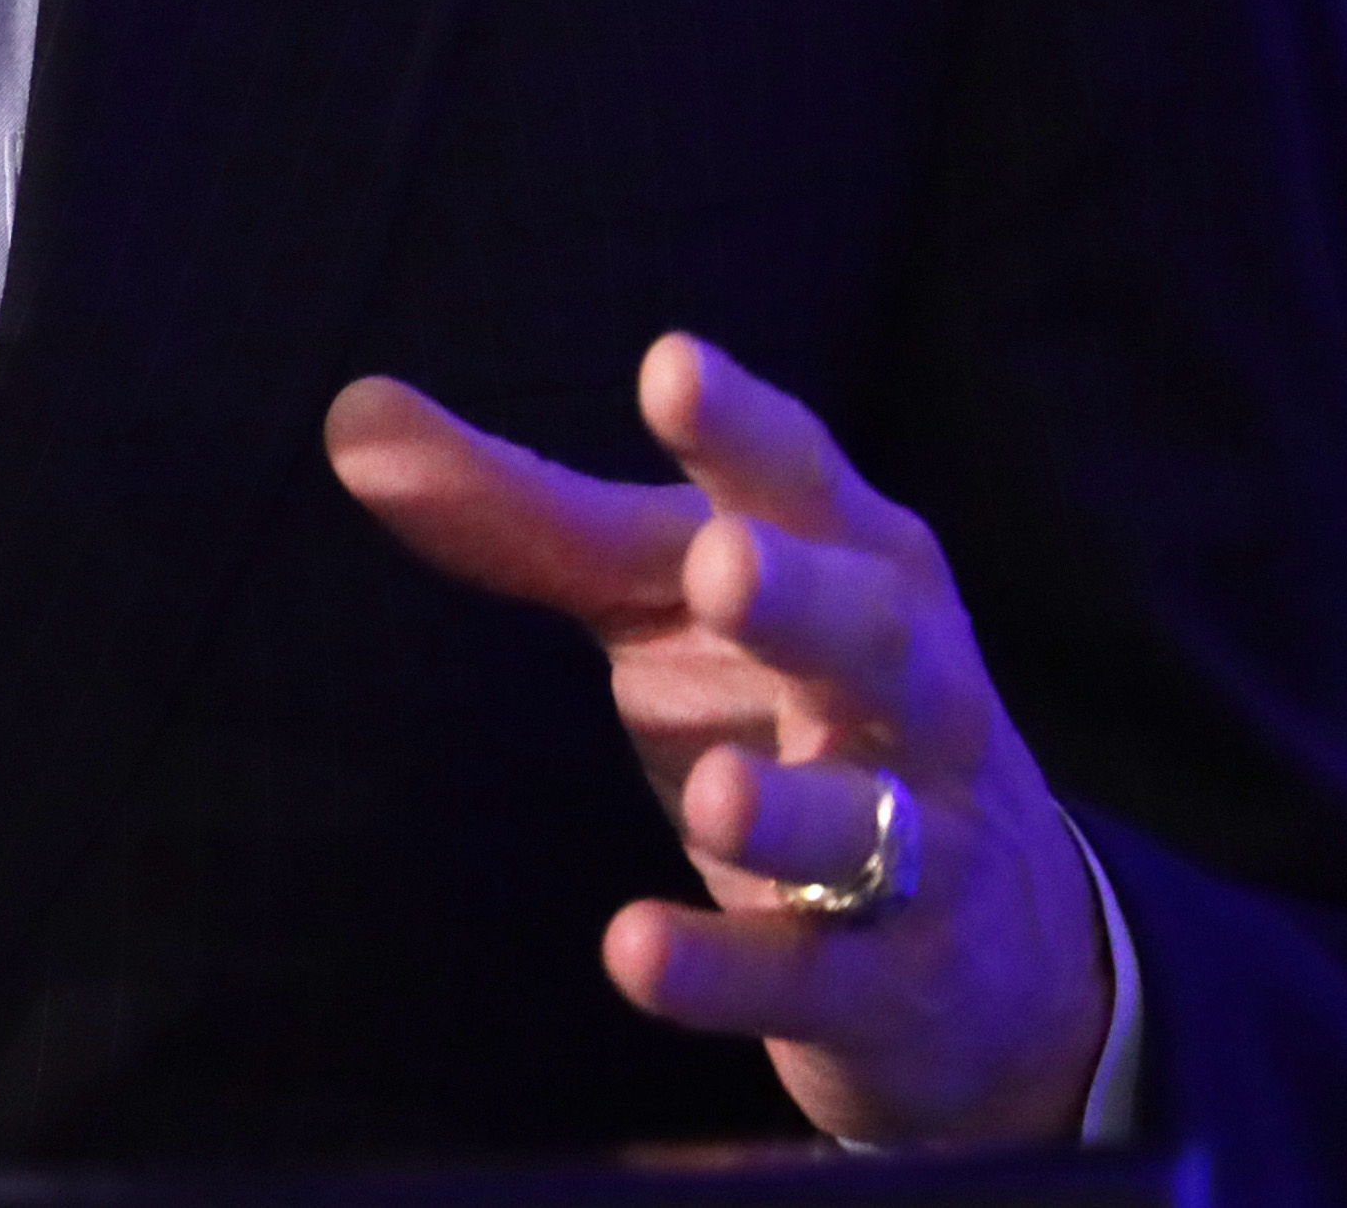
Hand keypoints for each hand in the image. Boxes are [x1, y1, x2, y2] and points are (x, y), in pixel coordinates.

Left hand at [324, 331, 1111, 1149]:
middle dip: (803, 602)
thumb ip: (524, 514)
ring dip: (792, 810)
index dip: (740, 429)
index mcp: (853, 562)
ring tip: (713, 796)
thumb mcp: (663, 597)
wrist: (994, 943)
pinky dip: (727, 970)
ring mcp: (922, 842)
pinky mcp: (890, 981)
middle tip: (722, 566)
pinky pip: (809, 976)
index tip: (670, 366)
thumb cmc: (784, 696)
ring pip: (872, 822)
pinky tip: (635, 952)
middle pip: (868, 637)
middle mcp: (904, 689)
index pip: (801, 482)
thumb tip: (351, 415)